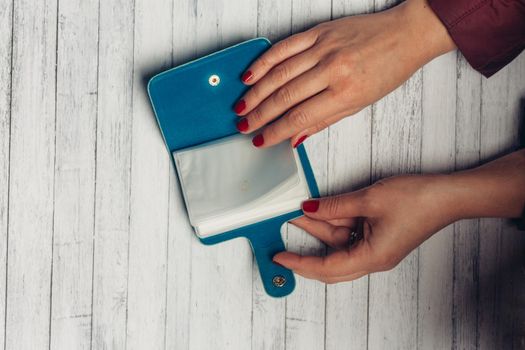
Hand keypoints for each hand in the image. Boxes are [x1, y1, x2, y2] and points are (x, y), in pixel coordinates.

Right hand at [234, 0, 454, 147]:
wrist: (405, 35)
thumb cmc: (387, 71)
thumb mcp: (360, 104)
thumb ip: (323, 120)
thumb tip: (294, 138)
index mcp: (345, 92)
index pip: (300, 117)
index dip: (276, 131)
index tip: (261, 140)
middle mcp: (332, 69)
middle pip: (285, 96)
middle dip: (260, 115)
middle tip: (244, 126)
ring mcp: (324, 47)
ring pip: (279, 73)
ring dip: (256, 93)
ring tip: (241, 107)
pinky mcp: (319, 31)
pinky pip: (284, 47)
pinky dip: (264, 62)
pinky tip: (250, 75)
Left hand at [273, 175, 459, 282]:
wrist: (448, 195)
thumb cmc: (418, 200)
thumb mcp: (369, 199)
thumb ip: (335, 206)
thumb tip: (310, 208)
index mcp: (372, 257)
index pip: (326, 268)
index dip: (300, 263)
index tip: (280, 258)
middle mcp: (373, 258)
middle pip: (329, 262)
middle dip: (304, 250)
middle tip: (281, 240)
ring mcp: (375, 248)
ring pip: (338, 244)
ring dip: (318, 228)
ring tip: (297, 211)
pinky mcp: (378, 237)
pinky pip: (349, 234)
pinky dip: (333, 223)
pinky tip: (320, 210)